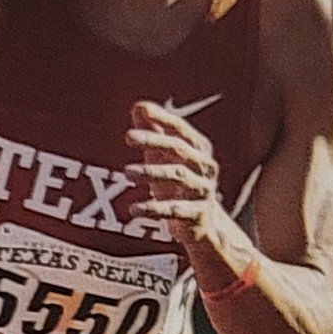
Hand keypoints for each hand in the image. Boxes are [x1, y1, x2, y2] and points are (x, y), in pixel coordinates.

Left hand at [124, 100, 225, 249]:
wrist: (202, 225)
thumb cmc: (179, 185)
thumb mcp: (165, 159)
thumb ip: (153, 132)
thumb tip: (138, 107)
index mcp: (198, 149)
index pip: (180, 128)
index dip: (162, 117)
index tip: (141, 110)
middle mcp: (205, 166)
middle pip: (179, 149)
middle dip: (154, 141)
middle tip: (128, 137)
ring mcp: (203, 190)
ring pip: (178, 176)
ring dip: (152, 172)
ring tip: (127, 172)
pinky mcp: (198, 215)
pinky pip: (174, 209)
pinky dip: (153, 208)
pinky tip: (133, 208)